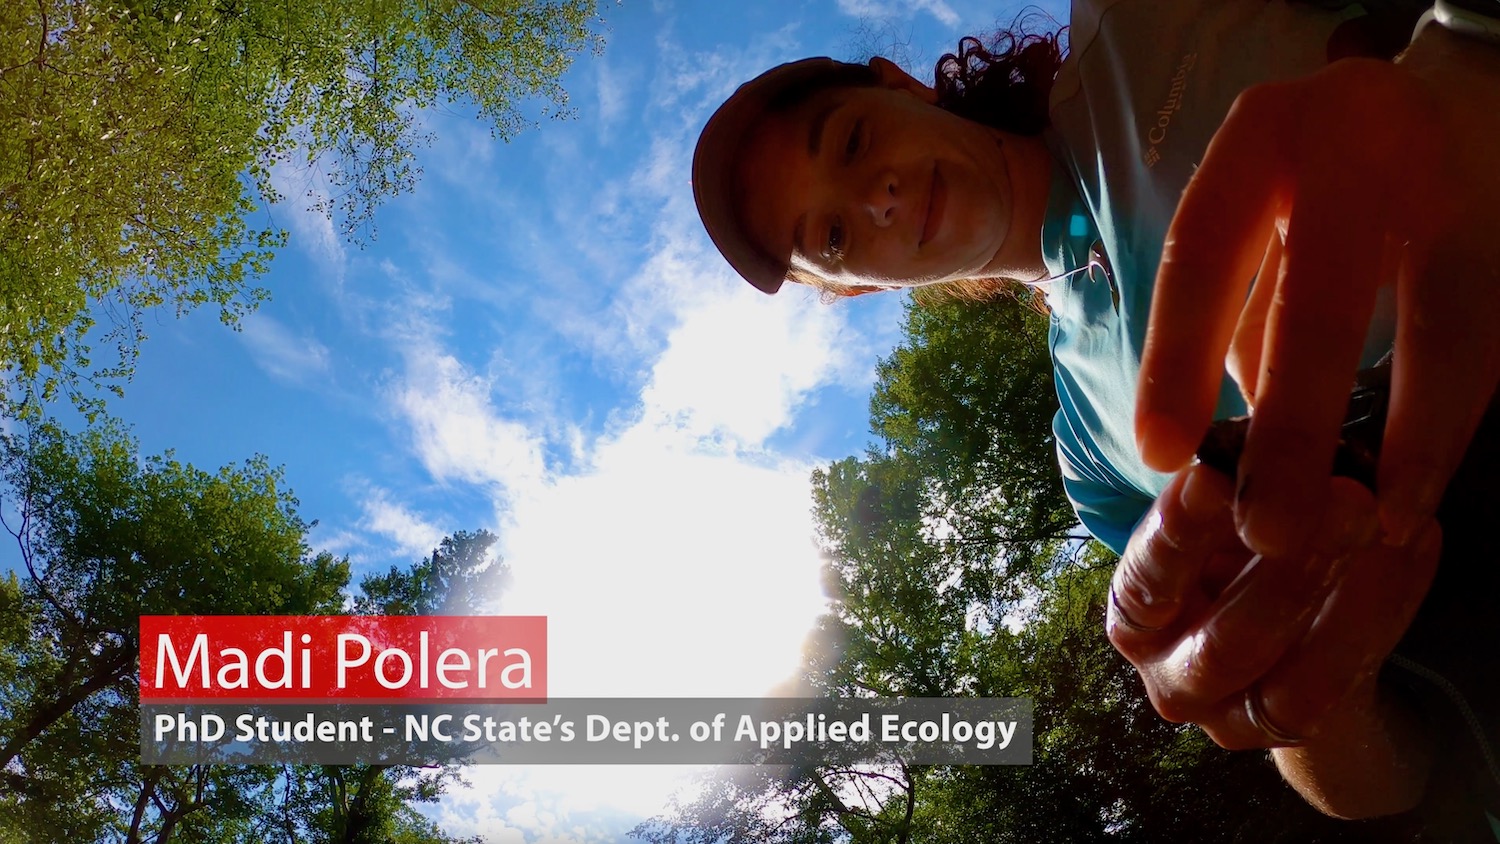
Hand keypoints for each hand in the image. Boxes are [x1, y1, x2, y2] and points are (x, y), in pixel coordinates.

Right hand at [1107, 464, 1439, 750]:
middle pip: (1229, 641)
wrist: (1289, 634)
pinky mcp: (1293, 733)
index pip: (1150, 583)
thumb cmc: (1241, 547)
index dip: (1180, 533)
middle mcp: (1171, 675)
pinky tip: (1415, 545)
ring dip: (1346, 598)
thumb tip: (1261, 429)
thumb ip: (1232, 484)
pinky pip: (1344, 689)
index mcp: (1137, 616)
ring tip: (1386, 522)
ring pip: (1288, 683)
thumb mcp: (1223, 513)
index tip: (1211, 478)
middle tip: (1346, 495)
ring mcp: (1231, 715)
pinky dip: (1386, 614)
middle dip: (1292, 568)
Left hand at [1135, 48, 1499, 556]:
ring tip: (1369, 525)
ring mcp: (1454, 183)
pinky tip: (1416, 490)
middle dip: (1293, 426)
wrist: (1454, 96)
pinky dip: (1450, 421)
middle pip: (1322, 301)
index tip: (1159, 454)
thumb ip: (1236, 318)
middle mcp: (1360, 145)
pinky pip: (1489, 337)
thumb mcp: (1257, 216)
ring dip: (1405, 439)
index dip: (1176, 358)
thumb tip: (1223, 447)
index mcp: (1261, 139)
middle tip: (1266, 528)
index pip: (1204, 254)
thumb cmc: (1317, 180)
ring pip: (1440, 324)